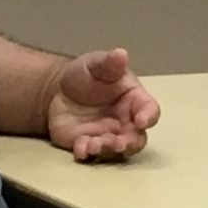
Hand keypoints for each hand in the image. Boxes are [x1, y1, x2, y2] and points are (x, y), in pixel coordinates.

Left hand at [45, 48, 160, 161]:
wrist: (57, 90)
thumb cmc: (85, 76)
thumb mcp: (95, 64)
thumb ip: (109, 63)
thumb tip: (120, 54)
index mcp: (134, 100)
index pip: (150, 110)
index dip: (148, 117)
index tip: (141, 121)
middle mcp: (125, 122)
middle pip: (137, 138)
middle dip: (129, 143)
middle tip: (119, 143)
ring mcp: (107, 135)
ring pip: (115, 150)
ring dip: (107, 150)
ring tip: (94, 144)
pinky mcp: (88, 144)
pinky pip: (91, 154)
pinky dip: (86, 153)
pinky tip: (80, 148)